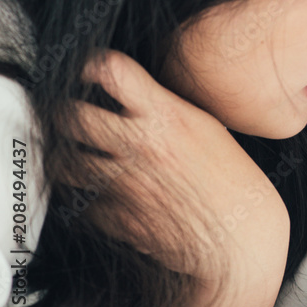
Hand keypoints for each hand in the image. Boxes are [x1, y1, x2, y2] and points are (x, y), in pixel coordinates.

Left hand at [67, 50, 290, 306]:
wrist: (242, 240)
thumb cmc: (238, 187)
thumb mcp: (210, 132)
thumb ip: (170, 113)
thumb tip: (141, 104)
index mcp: (167, 118)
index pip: (112, 71)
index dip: (92, 66)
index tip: (88, 71)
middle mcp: (139, 146)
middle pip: (72, 116)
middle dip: (66, 114)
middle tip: (72, 116)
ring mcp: (123, 183)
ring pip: (65, 163)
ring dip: (68, 159)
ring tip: (79, 157)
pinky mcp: (117, 218)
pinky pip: (85, 206)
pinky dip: (90, 202)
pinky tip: (106, 198)